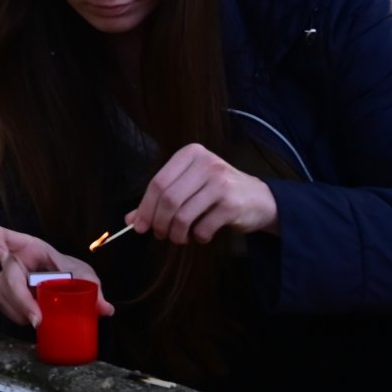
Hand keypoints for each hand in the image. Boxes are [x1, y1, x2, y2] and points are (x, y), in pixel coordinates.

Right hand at [0, 226, 115, 328]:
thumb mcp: (83, 275)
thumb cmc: (70, 272)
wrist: (68, 287)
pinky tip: (31, 321)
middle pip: (4, 275)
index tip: (3, 256)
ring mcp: (8, 280)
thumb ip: (92, 287)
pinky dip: (17, 316)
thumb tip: (106, 308)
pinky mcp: (8, 298)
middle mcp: (13, 262)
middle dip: (20, 298)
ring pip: (3, 293)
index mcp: (29, 247)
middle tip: (38, 319)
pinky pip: (4, 306)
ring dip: (19, 309)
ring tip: (39, 322)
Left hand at [126, 144, 279, 245]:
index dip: (145, 207)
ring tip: (179, 238)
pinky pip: (202, 228)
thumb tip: (130, 220)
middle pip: (167, 199)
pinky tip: (201, 235)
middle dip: (158, 223)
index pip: (157, 182)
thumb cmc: (217, 192)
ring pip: (182, 216)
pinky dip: (197, 237)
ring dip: (176, 234)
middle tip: (159, 235)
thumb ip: (159, 200)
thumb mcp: (188, 188)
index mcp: (190, 154)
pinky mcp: (233, 204)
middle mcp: (206, 163)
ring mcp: (221, 182)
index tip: (139, 226)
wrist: (260, 199)